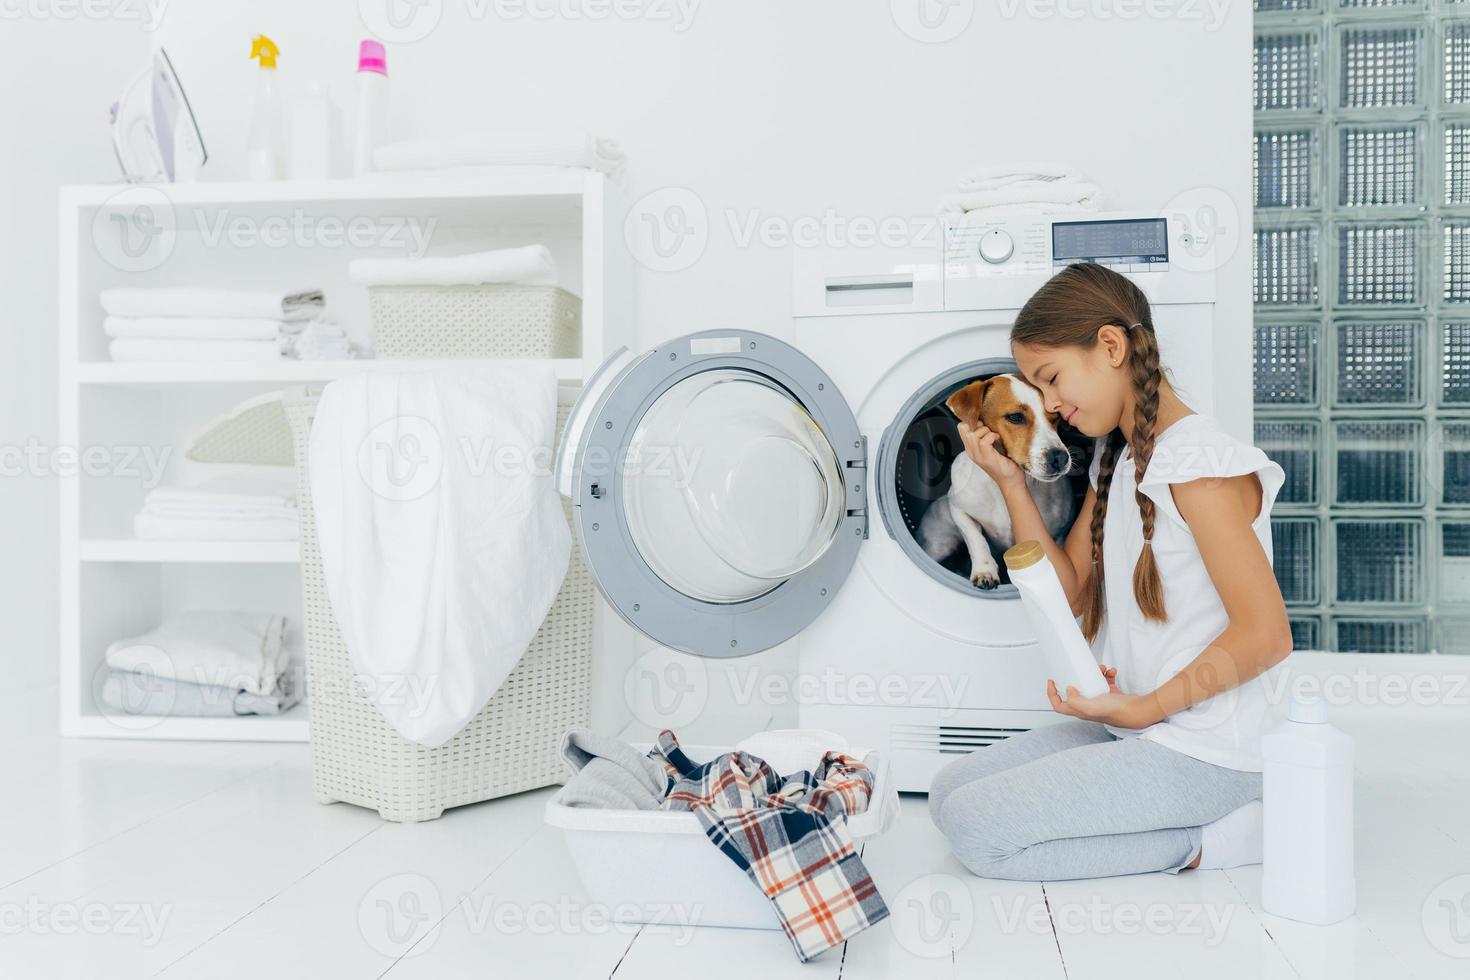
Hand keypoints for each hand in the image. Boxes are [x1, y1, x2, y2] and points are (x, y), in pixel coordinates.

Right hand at [956, 421, 1023, 486]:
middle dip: (978, 424)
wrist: (1011, 481)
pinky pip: (983, 441)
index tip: (984, 424)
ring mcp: (978, 455)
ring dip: (985, 431)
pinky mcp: (987, 457)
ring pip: (972, 435)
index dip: (972, 421)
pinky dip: (992, 437)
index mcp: (971, 448)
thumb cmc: (1005, 464)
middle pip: (965, 429)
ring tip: (995, 436)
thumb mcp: (992, 448)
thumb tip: (988, 420)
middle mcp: (972, 452)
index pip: (962, 428)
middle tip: (989, 430)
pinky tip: (998, 439)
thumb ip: (987, 436)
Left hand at [1046, 665, 1161, 728]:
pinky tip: (1111, 671)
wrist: (1136, 710)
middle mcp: (1088, 705)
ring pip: (1090, 683)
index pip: (1059, 706)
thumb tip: (1068, 689)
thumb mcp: (1090, 708)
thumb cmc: (1115, 712)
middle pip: (1074, 692)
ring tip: (1100, 668)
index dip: (1051, 695)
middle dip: (1074, 678)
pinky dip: (1107, 674)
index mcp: (1080, 710)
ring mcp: (1099, 699)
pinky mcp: (1111, 694)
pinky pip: (1105, 680)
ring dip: (1093, 673)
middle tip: (1073, 669)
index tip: (1051, 681)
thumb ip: (1075, 701)